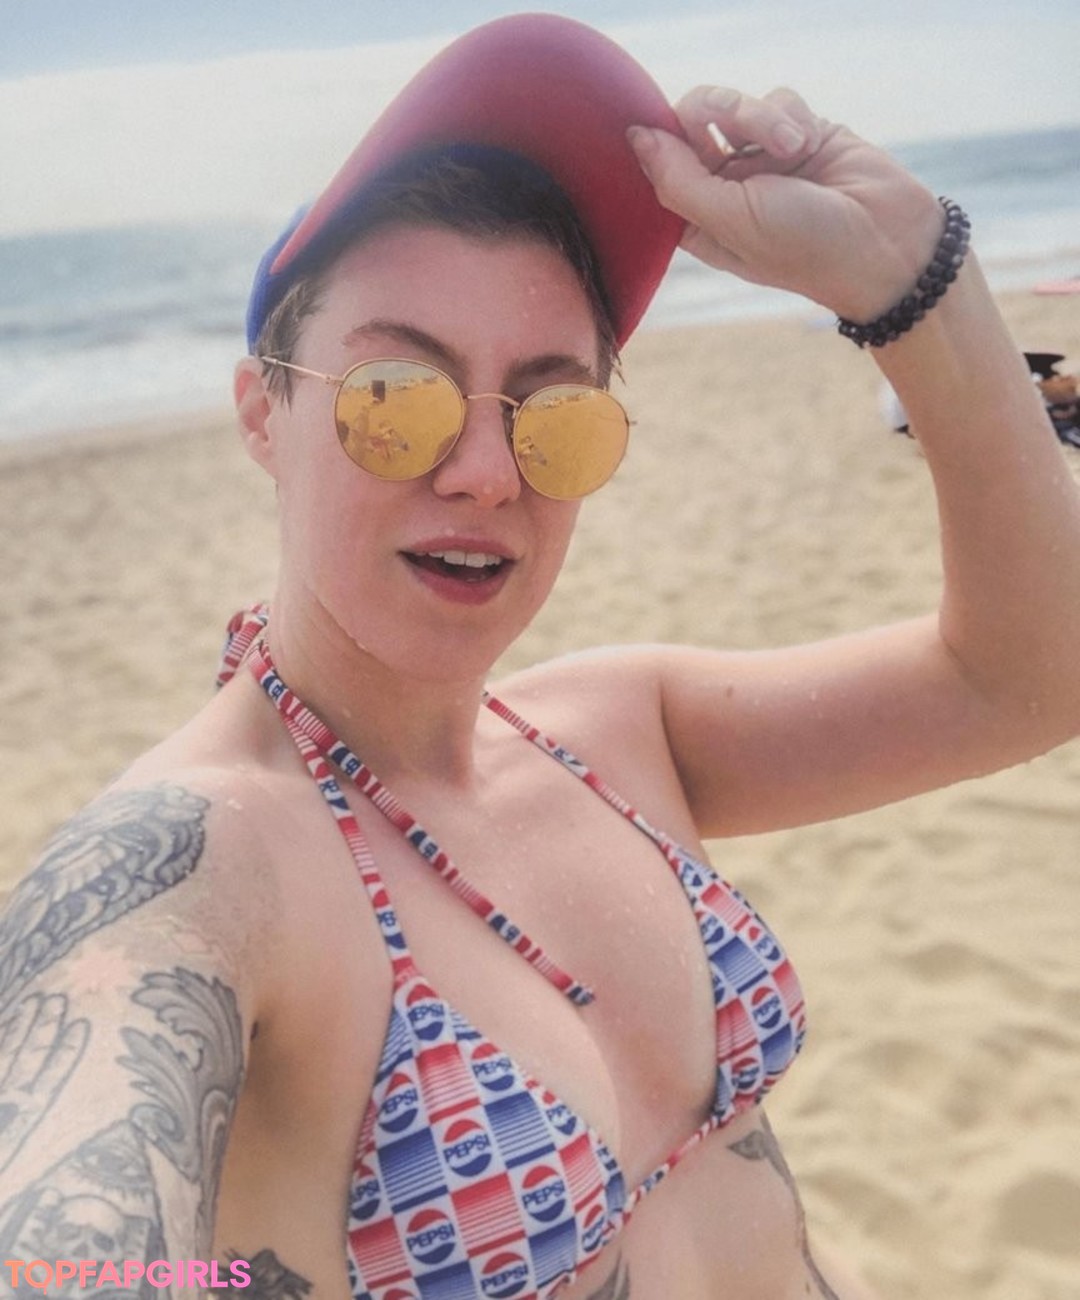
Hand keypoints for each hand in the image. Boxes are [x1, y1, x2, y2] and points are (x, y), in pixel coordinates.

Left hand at [628, 86, 944, 321]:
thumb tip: (636, 138)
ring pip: (735, 107)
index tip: (657, 127)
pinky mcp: (797, 134)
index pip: (659, 166)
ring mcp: (762, 160)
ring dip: (759, 117)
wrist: (886, 242)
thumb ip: (679, 180)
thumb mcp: (732, 219)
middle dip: (712, 111)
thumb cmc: (804, 246)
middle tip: (725, 118)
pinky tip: (807, 145)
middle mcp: (726, 188)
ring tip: (790, 147)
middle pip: (691, 122)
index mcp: (699, 219)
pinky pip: (775, 99)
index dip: (658, 141)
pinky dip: (789, 116)